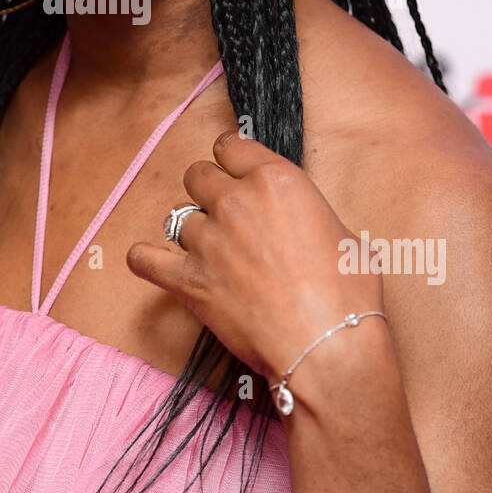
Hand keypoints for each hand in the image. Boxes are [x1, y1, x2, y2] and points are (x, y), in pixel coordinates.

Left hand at [126, 131, 384, 386]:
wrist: (326, 345)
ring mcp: (207, 240)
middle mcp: (235, 201)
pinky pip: (145, 259)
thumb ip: (309, 215)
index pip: (231, 146)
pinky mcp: (189, 280)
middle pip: (197, 175)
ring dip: (191, 231)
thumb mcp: (343, 233)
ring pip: (176, 218)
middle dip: (207, 190)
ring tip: (209, 251)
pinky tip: (154, 261)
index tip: (232, 168)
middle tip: (223, 213)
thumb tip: (302, 223)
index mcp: (275, 180)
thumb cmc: (346, 294)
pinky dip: (146, 259)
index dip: (230, 158)